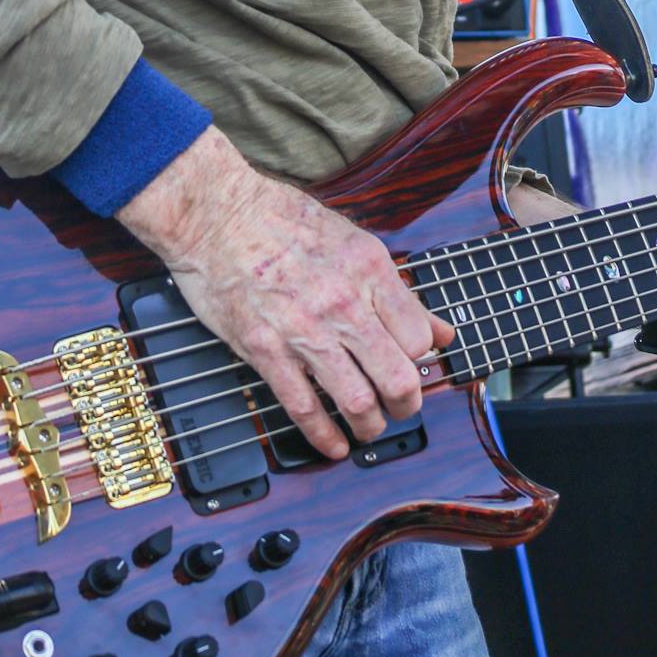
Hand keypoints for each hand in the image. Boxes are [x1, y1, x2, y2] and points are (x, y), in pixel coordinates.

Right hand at [117, 127, 453, 459]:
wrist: (215, 212)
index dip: (421, 361)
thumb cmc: (279, 218)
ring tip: (370, 428)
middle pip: (397, 376)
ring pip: (357, 401)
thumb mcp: (351, 239)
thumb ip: (397, 289)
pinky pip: (304, 407)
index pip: (418, 337)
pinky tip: (333, 444)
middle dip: (406, 404)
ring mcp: (304, 330)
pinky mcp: (266, 350)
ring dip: (370, 426)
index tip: (414, 367)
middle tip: (401, 407)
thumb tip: (440, 330)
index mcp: (369, 269)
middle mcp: (343, 302)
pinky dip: (324, 435)